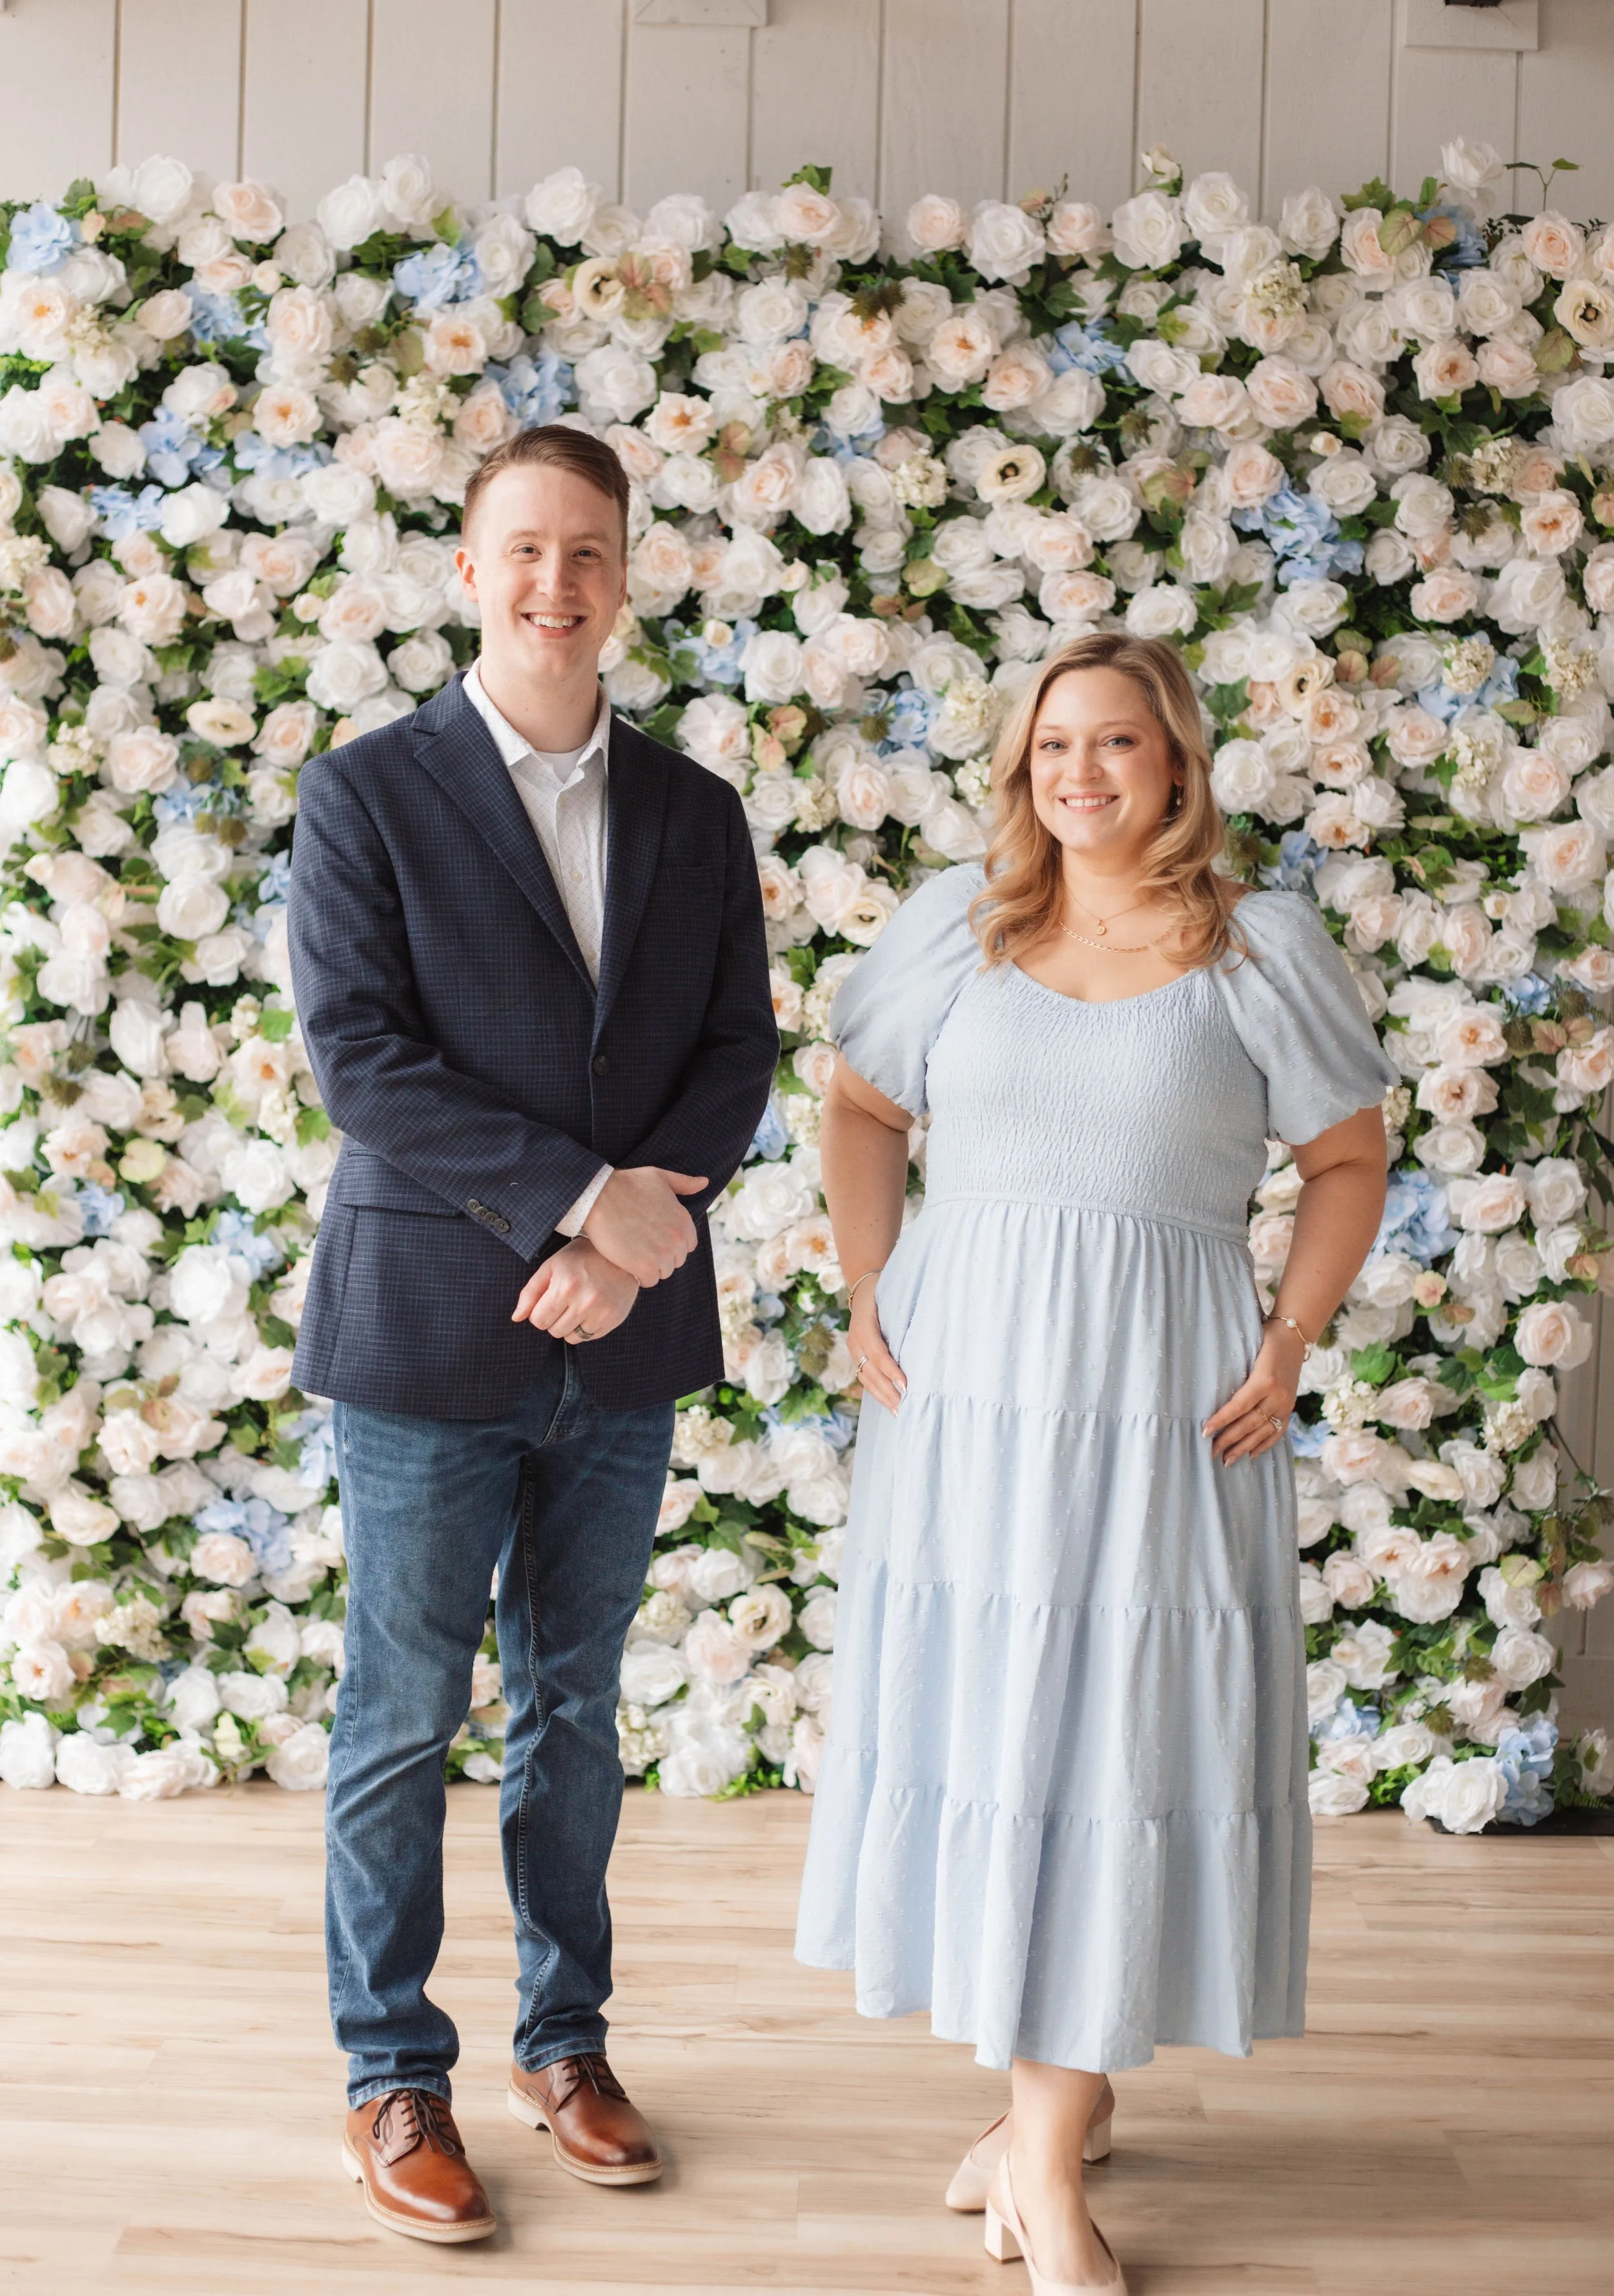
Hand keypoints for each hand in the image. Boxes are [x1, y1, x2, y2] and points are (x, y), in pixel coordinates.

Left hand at [512, 1237, 639, 1344]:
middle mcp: (585, 1302)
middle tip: (565, 1300)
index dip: (539, 1312)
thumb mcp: (551, 1266)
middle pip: (554, 1331)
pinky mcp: (615, 1319)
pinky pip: (590, 1337)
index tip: (549, 1299)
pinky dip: (586, 1327)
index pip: (538, 1321)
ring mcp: (602, 1312)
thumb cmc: (581, 1257)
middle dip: (554, 1318)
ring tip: (579, 1304)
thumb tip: (516, 1318)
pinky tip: (592, 1308)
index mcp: (566, 1286)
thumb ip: (530, 1292)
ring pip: (571, 1338)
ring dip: (570, 1325)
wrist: (621, 1253)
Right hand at [582, 1165, 706, 1287]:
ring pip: (663, 1272)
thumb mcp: (659, 1177)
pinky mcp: (644, 1267)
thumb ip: (684, 1183)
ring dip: (649, 1266)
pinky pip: (649, 1281)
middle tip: (640, 1243)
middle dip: (661, 1255)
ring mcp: (663, 1255)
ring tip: (633, 1251)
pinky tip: (627, 1261)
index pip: (687, 1245)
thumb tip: (704, 1182)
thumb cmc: (626, 1184)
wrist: (599, 1196)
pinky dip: (638, 1275)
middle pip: (675, 1261)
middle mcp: (678, 1240)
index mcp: (685, 1221)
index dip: (670, 1243)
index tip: (654, 1236)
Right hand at [848, 1280, 906, 1415]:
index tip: (906, 1385)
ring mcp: (854, 1350)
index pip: (878, 1354)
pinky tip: (888, 1402)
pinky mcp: (856, 1356)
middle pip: (870, 1371)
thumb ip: (902, 1316)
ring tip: (898, 1411)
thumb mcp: (892, 1299)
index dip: (891, 1371)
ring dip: (881, 1396)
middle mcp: (855, 1341)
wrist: (863, 1289)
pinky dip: (876, 1391)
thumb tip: (927, 1332)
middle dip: (887, 1391)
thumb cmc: (885, 1292)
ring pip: (866, 1378)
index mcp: (863, 1326)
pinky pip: (865, 1377)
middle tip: (904, 1406)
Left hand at [1202, 1321, 1305, 1465]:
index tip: (1204, 1431)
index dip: (1221, 1420)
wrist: (1294, 1337)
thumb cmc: (1265, 1339)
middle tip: (1210, 1452)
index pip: (1238, 1406)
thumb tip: (1211, 1395)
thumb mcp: (1249, 1351)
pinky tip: (1251, 1455)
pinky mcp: (1290, 1408)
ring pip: (1262, 1432)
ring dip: (1243, 1447)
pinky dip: (1264, 1444)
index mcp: (1265, 1380)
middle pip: (1249, 1423)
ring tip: (1227, 1460)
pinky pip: (1277, 1431)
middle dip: (1228, 1439)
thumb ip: (1236, 1373)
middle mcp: (1277, 1395)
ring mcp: (1286, 1404)